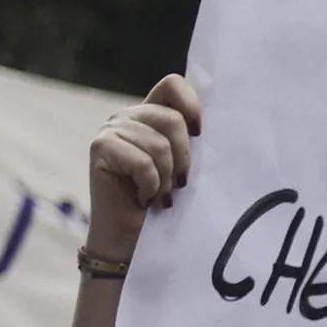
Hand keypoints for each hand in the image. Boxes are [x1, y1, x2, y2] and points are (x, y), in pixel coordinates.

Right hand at [88, 75, 199, 261]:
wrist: (129, 241)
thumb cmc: (163, 205)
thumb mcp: (184, 167)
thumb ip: (192, 141)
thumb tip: (226, 123)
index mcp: (151, 114)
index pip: (173, 84)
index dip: (192, 105)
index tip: (201, 136)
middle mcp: (129, 116)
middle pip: (173, 119)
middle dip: (183, 159)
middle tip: (177, 184)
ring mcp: (112, 129)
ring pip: (159, 144)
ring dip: (166, 178)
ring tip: (159, 195)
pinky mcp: (100, 147)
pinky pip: (143, 163)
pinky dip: (151, 187)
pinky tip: (144, 199)